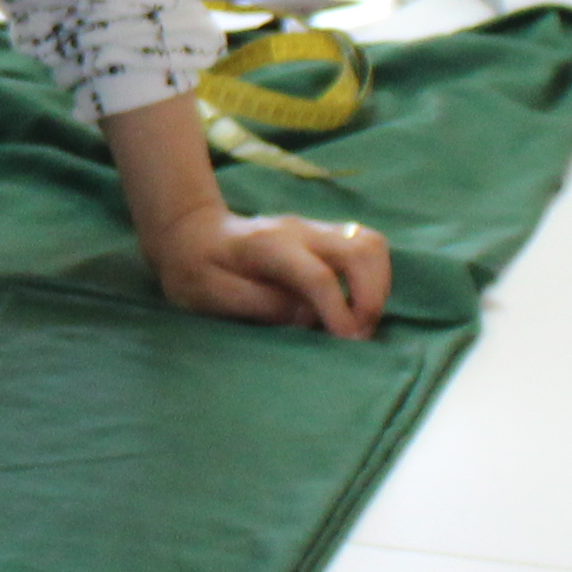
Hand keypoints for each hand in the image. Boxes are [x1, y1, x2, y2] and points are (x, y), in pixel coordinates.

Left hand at [151, 206, 389, 335]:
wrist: (193, 233)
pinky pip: (367, 247)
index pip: (317, 275)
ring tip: (361, 322)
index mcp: (267, 245)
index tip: (346, 342)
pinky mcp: (326, 235)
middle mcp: (299, 230)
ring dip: (379, 287)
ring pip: (371, 243)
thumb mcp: (210, 294)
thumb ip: (258, 305)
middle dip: (371, 297)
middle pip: (361, 248)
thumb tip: (306, 316)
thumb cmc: (197, 268)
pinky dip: (374, 278)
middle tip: (358, 335)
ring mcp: (316, 229)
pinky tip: (356, 305)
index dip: (338, 311)